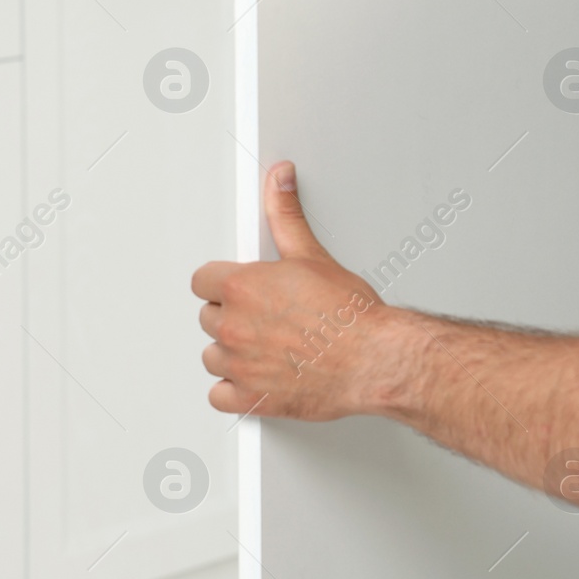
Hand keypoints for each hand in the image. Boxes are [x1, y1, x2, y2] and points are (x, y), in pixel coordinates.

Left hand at [192, 162, 388, 420]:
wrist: (375, 359)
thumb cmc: (352, 317)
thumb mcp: (314, 256)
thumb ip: (286, 215)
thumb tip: (278, 179)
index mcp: (242, 287)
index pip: (203, 281)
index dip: (224, 284)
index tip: (243, 289)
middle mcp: (234, 327)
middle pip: (209, 318)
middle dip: (234, 316)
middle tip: (269, 317)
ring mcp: (240, 365)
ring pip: (213, 356)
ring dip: (232, 352)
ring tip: (267, 346)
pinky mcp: (253, 398)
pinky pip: (220, 396)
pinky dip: (235, 390)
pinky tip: (257, 378)